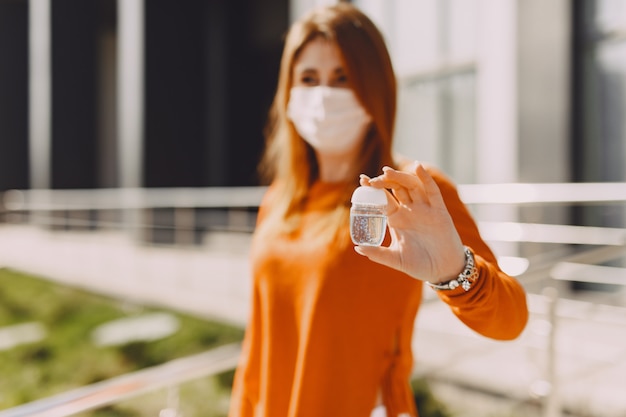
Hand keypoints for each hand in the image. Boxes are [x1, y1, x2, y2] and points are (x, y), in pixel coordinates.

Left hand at [354, 163, 465, 282]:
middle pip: (396, 188)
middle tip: (373, 179)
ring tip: (387, 172)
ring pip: (412, 185)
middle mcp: (410, 210)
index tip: (362, 181)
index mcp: (397, 219)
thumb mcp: (395, 259)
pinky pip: (432, 191)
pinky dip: (426, 178)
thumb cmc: (419, 265)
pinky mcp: (439, 211)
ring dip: (400, 177)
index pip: (383, 198)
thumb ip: (377, 253)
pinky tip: (419, 168)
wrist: (443, 271)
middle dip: (385, 181)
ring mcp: (424, 209)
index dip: (373, 188)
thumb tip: (358, 248)